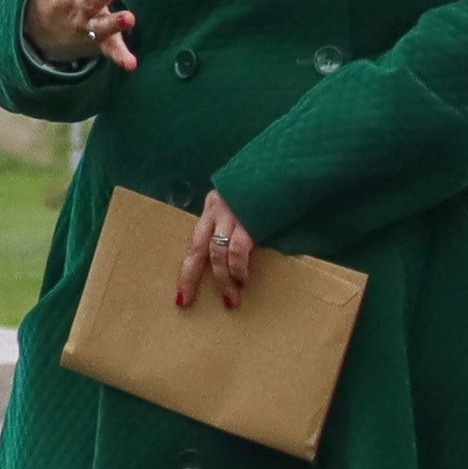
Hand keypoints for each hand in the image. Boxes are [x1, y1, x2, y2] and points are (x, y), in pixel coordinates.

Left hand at [176, 192, 261, 311]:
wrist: (285, 168)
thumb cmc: (268, 187)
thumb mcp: (243, 200)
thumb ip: (235, 222)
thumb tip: (234, 254)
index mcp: (213, 205)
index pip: (195, 242)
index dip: (188, 269)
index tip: (182, 293)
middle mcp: (217, 210)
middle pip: (197, 249)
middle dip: (189, 277)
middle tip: (186, 301)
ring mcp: (232, 215)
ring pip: (217, 254)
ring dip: (223, 279)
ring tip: (230, 299)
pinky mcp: (248, 220)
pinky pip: (237, 250)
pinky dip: (239, 268)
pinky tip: (243, 279)